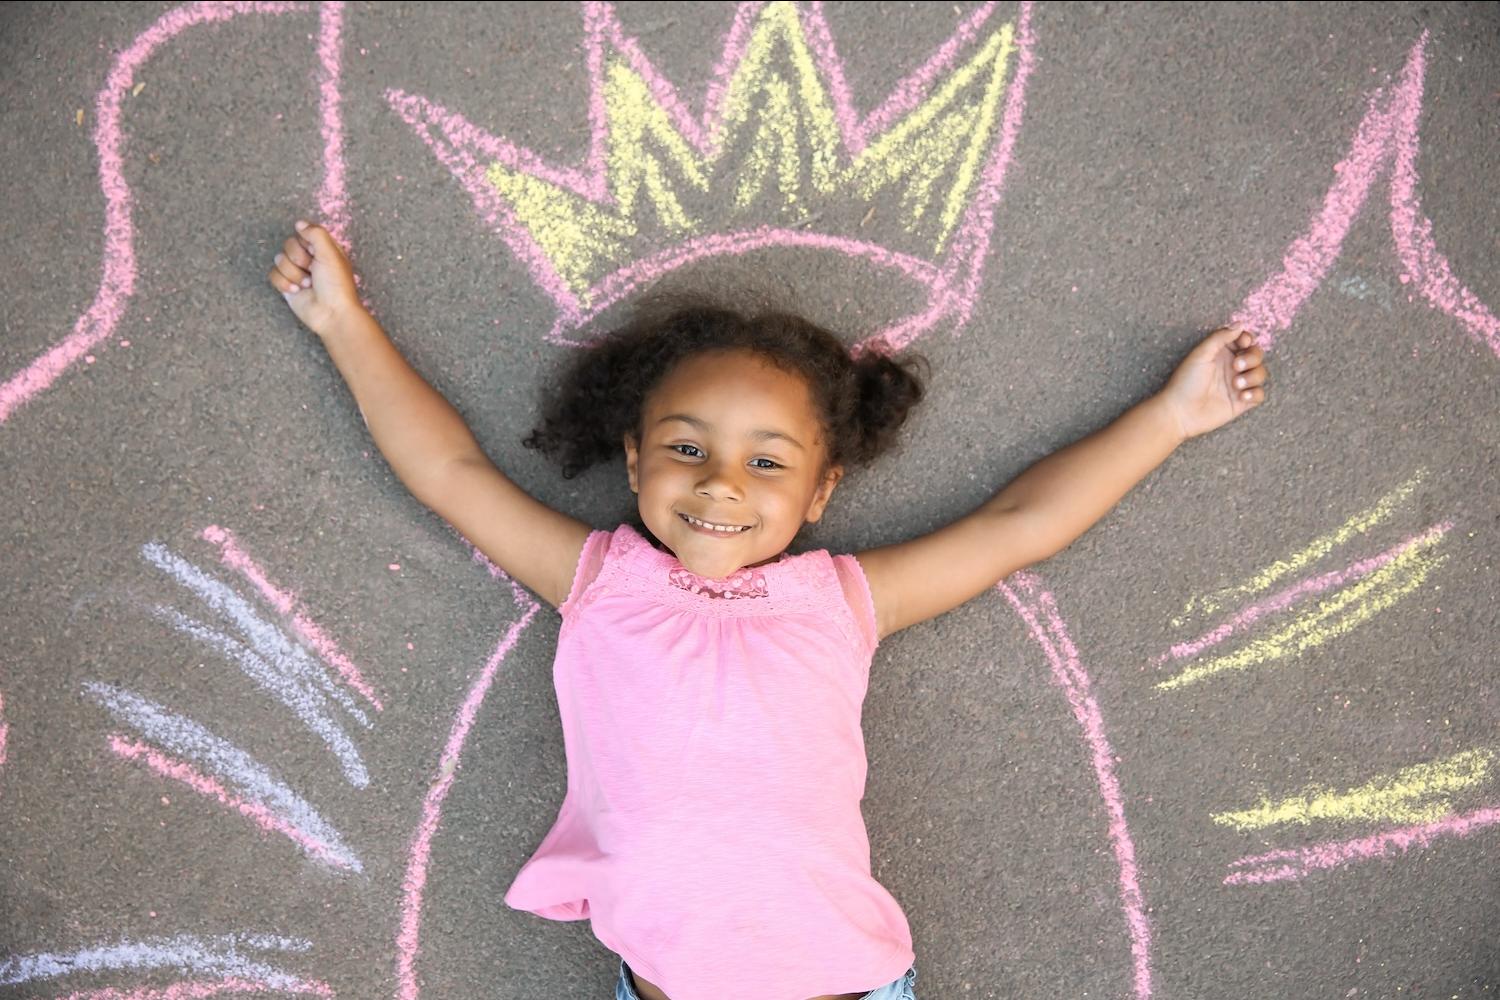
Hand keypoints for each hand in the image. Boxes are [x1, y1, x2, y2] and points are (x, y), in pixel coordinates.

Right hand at [268, 219, 363, 337]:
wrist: (331, 314)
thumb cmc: (336, 285)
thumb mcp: (330, 253)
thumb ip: (315, 233)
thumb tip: (299, 223)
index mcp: (323, 249)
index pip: (303, 232)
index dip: (305, 242)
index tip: (314, 253)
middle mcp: (310, 259)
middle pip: (288, 245)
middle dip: (298, 259)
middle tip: (312, 270)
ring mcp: (297, 272)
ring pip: (279, 260)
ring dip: (293, 273)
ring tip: (308, 284)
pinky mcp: (287, 285)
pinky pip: (273, 275)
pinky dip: (284, 283)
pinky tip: (297, 291)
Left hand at [1159, 324, 1267, 440]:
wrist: (1180, 412)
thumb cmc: (1185, 381)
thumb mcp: (1201, 353)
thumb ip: (1220, 337)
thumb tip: (1239, 324)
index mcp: (1221, 353)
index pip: (1244, 340)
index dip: (1247, 339)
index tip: (1242, 342)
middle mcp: (1231, 367)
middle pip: (1256, 355)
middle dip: (1252, 357)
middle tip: (1236, 366)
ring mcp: (1237, 384)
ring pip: (1260, 373)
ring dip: (1253, 376)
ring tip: (1236, 384)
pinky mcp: (1241, 402)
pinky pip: (1259, 394)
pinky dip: (1255, 393)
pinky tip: (1241, 396)